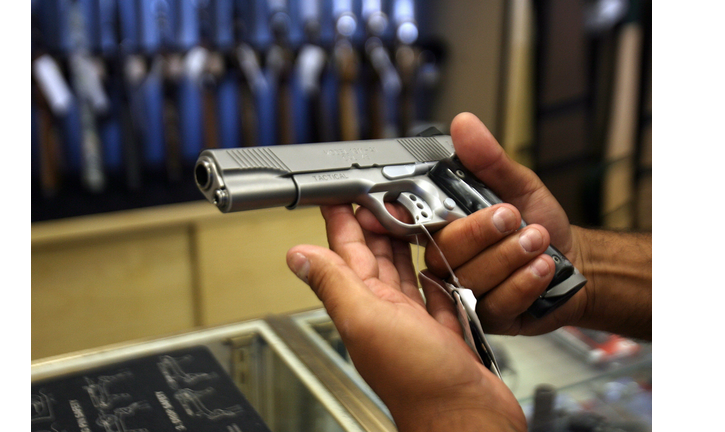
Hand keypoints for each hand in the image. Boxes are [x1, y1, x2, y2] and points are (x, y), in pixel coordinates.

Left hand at [287, 205, 526, 431]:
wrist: (466, 420)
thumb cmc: (420, 382)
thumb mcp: (367, 320)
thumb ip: (335, 285)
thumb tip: (298, 257)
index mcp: (364, 306)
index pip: (346, 253)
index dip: (342, 222)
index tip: (339, 195)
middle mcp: (386, 312)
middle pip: (375, 258)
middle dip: (373, 223)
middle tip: (375, 195)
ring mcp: (415, 323)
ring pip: (403, 273)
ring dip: (402, 244)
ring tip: (403, 217)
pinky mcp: (444, 333)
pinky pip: (435, 295)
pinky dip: (434, 275)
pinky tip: (436, 263)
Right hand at [357, 112, 587, 335]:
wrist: (576, 263)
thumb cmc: (539, 224)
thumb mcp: (517, 185)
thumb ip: (488, 160)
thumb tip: (464, 125)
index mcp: (442, 227)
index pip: (406, 223)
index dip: (393, 218)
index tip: (392, 210)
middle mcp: (446, 262)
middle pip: (441, 252)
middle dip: (480, 232)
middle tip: (512, 217)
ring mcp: (464, 294)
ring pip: (470, 278)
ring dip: (510, 256)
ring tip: (539, 240)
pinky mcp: (486, 319)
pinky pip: (497, 303)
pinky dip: (524, 282)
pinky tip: (541, 268)